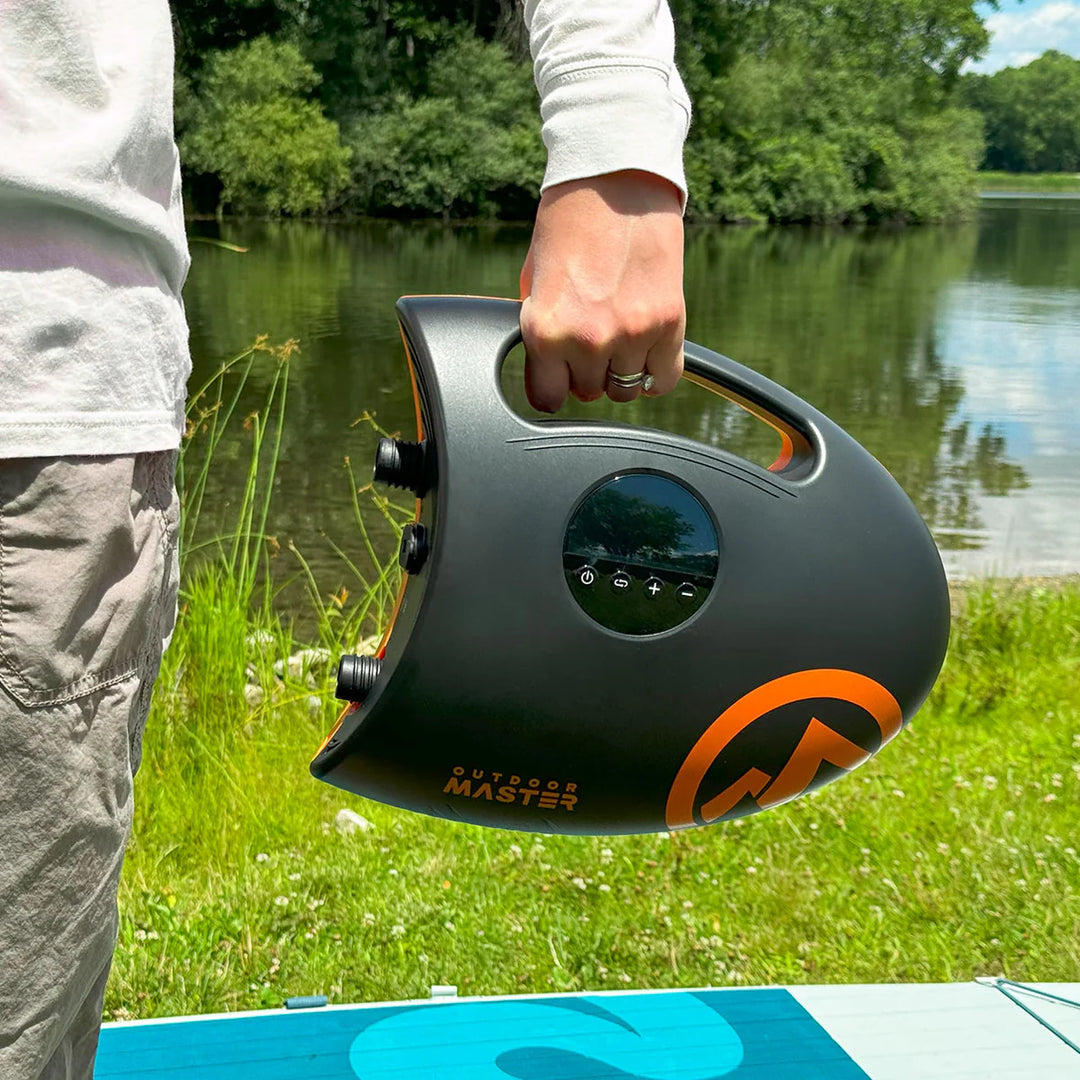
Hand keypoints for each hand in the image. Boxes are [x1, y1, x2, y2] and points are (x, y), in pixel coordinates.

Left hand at [518, 169, 685, 412]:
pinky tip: (646, 354)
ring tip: (618, 338)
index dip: (552, 384)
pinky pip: (663, 380)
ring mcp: (632, 334)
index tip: (558, 374)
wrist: (614, 179)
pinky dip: (655, 374)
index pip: (548, 398)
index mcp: (546, 331)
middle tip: (591, 337)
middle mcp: (589, 339)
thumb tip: (546, 370)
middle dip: (586, 371)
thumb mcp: (535, 282)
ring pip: (625, 390)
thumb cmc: (569, 223)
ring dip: (620, 371)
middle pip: (589, 393)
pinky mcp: (669, 324)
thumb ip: (540, 330)